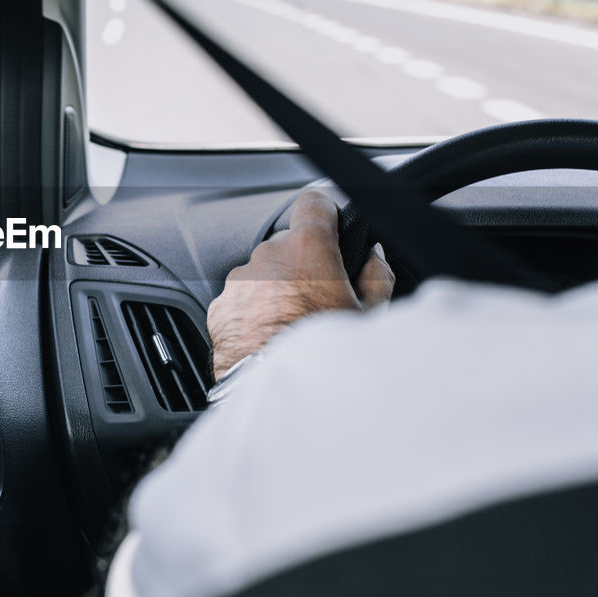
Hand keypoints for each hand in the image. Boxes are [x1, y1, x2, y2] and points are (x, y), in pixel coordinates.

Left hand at [207, 191, 394, 379]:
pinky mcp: (220, 309)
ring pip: (263, 275)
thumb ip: (377, 275)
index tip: (331, 225)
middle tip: (321, 299)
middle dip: (303, 266)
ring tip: (294, 327)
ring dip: (277, 291)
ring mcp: (239, 283)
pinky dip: (254, 314)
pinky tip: (271, 339)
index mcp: (307, 248)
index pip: (314, 203)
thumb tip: (375, 257)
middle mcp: (267, 258)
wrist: (281, 393)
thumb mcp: (370, 315)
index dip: (325, 213)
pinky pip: (241, 302)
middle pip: (288, 246)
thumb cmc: (326, 356)